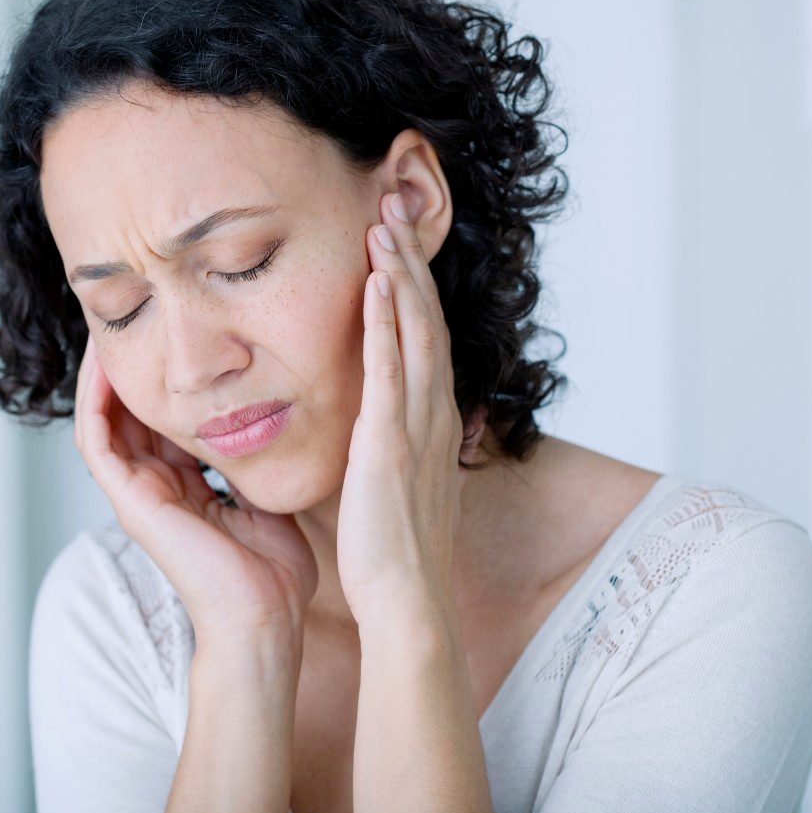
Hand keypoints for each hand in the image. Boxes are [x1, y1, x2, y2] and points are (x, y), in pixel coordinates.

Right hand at [73, 337, 318, 644]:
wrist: (266, 617)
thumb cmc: (275, 572)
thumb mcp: (268, 496)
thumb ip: (260, 460)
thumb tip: (280, 418)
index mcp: (188, 486)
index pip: (165, 418)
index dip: (166, 375)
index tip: (177, 331)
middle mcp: (157, 486)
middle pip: (130, 411)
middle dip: (132, 363)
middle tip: (137, 312)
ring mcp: (139, 495)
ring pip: (104, 418)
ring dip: (104, 372)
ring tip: (110, 324)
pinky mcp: (130, 502)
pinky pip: (97, 441)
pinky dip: (96, 401)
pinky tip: (104, 363)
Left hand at [335, 191, 470, 625]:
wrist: (407, 602)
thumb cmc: (397, 554)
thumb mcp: (400, 488)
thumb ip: (394, 450)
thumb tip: (377, 433)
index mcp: (434, 426)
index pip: (427, 343)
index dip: (415, 292)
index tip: (397, 250)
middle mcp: (435, 416)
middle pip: (427, 323)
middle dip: (411, 264)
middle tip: (393, 210)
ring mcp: (417, 426)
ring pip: (415, 332)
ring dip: (402, 274)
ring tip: (384, 222)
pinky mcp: (390, 442)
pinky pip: (390, 367)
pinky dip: (387, 320)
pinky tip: (377, 280)